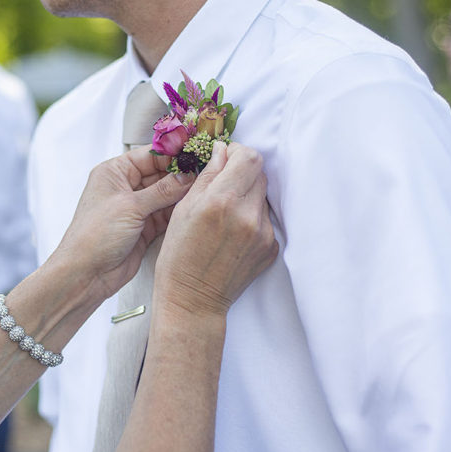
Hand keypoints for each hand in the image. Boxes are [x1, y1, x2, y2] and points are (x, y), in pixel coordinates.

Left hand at [56, 148, 193, 301]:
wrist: (86, 274)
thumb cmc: (94, 236)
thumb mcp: (131, 206)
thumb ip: (162, 190)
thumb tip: (187, 175)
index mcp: (114, 173)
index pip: (150, 155)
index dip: (174, 154)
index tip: (197, 152)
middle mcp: (125, 188)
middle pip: (161, 174)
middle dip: (183, 175)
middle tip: (207, 172)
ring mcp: (136, 208)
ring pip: (167, 195)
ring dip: (183, 194)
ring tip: (206, 189)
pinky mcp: (144, 227)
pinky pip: (167, 214)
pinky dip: (180, 212)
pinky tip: (195, 208)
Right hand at [155, 142, 277, 318]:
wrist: (193, 299)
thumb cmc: (179, 256)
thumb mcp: (182, 210)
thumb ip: (206, 177)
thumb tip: (222, 152)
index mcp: (222, 201)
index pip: (249, 157)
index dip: (237, 152)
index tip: (225, 158)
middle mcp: (247, 215)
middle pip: (259, 173)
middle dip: (241, 173)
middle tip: (222, 186)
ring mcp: (263, 233)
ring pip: (262, 197)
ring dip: (247, 196)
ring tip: (225, 214)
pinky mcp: (271, 248)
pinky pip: (265, 220)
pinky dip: (252, 218)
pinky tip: (233, 234)